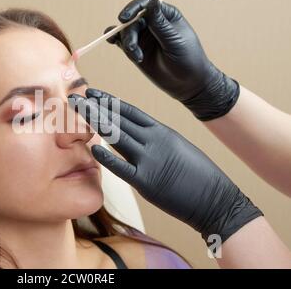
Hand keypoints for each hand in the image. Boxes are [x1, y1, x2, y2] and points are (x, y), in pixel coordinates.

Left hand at [68, 88, 262, 243]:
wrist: (216, 199)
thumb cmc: (198, 174)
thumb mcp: (177, 146)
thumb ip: (156, 139)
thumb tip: (136, 133)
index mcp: (161, 131)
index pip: (129, 111)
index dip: (109, 101)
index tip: (93, 92)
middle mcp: (154, 141)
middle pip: (119, 120)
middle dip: (95, 107)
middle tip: (75, 96)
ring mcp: (150, 161)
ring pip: (118, 137)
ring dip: (96, 122)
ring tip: (78, 111)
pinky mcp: (148, 183)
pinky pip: (123, 168)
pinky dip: (108, 158)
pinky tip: (94, 147)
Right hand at [106, 0, 238, 120]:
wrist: (187, 83)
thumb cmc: (188, 59)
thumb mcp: (175, 40)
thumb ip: (160, 24)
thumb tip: (153, 2)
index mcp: (166, 15)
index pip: (146, 4)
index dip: (133, 8)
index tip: (124, 19)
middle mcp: (153, 23)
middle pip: (132, 20)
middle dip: (129, 33)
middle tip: (132, 49)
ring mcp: (144, 36)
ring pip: (126, 32)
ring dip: (126, 43)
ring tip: (136, 57)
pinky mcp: (136, 49)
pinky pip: (121, 41)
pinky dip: (115, 40)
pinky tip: (111, 41)